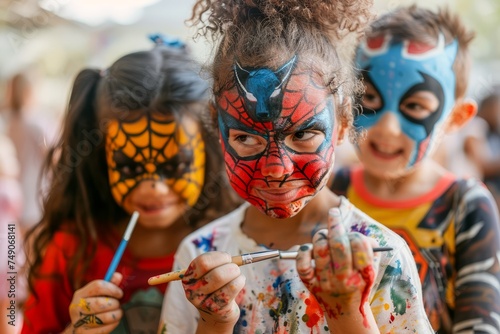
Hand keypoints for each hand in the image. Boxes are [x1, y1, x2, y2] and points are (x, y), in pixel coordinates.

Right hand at [67, 272, 123, 332]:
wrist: (79, 327)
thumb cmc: (92, 307)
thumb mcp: (97, 294)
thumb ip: (108, 284)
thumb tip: (118, 276)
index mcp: (80, 294)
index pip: (98, 286)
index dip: (113, 288)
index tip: (119, 293)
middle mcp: (77, 307)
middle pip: (101, 303)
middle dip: (114, 303)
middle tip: (117, 304)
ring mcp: (79, 322)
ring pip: (104, 317)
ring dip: (116, 314)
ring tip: (117, 312)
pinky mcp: (84, 333)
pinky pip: (104, 329)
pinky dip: (113, 324)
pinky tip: (114, 321)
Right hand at [182, 251, 245, 331]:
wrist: (216, 314)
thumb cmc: (215, 288)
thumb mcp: (209, 274)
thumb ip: (217, 263)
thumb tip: (233, 258)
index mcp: (188, 277)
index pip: (203, 262)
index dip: (219, 257)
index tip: (227, 258)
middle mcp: (192, 290)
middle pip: (215, 273)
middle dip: (230, 266)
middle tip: (235, 267)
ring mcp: (203, 302)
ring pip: (223, 279)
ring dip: (236, 273)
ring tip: (237, 274)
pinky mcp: (217, 309)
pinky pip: (232, 288)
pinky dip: (240, 281)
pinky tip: (240, 281)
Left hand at [296, 208, 378, 331]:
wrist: (345, 310)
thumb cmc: (358, 283)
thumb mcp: (369, 270)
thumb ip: (368, 250)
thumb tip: (363, 234)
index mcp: (362, 275)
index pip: (360, 246)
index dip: (355, 234)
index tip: (352, 231)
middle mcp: (344, 279)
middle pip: (338, 244)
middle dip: (336, 225)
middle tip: (334, 212)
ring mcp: (325, 282)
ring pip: (320, 249)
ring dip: (321, 236)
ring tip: (324, 235)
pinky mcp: (310, 283)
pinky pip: (302, 263)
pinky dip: (304, 251)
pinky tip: (310, 249)